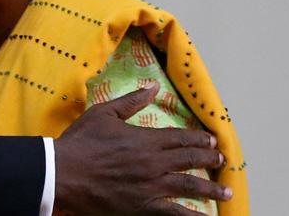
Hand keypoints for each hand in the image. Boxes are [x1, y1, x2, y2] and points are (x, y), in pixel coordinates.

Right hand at [53, 82, 231, 214]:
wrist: (63, 173)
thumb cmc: (81, 142)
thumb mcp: (105, 113)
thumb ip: (132, 100)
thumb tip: (153, 86)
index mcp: (146, 139)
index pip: (181, 138)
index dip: (199, 139)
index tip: (211, 140)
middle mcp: (155, 163)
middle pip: (190, 160)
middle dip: (209, 159)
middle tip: (222, 160)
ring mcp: (151, 186)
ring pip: (190, 186)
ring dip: (211, 188)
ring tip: (225, 191)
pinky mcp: (144, 207)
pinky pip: (175, 214)